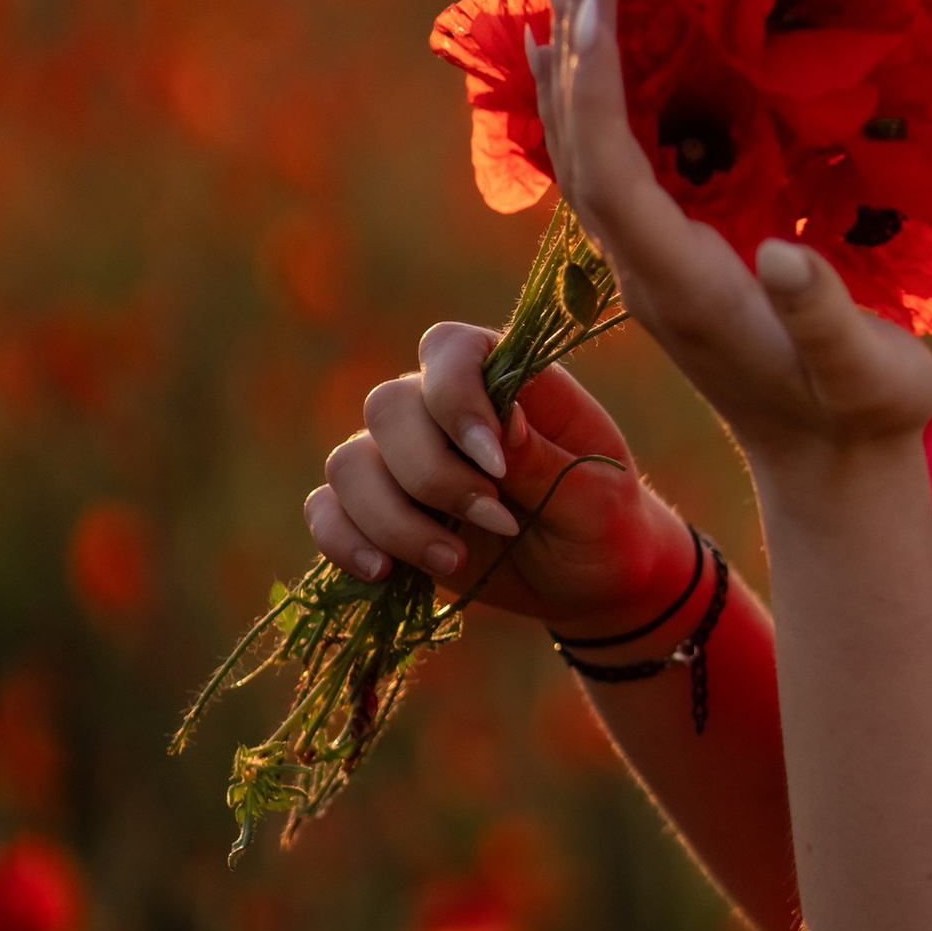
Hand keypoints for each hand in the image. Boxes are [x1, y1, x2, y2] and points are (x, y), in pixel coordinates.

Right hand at [306, 327, 674, 634]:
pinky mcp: (380, 512)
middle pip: (388, 407)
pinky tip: (384, 572)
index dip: (456, 398)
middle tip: (495, 522)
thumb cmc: (604, 522)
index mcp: (506, 380)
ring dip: (392, 517)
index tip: (496, 463)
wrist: (590, 582)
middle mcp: (442, 409)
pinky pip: (327, 509)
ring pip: (349, 462)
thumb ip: (543, 460)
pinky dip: (343, 539)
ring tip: (454, 558)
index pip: (449, 348)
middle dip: (432, 475)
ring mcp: (404, 459)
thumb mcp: (595, 497)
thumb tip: (498, 424)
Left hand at [531, 0, 931, 491]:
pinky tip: (600, 74)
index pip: (612, 178)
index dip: (594, 91)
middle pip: (581, 160)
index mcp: (685, 289)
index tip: (593, 5)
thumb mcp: (863, 375)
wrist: (832, 470)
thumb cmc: (861, 415)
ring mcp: (653, 272)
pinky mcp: (670, 267)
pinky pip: (614, 178)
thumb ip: (823, 318)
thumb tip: (781, 257)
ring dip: (573, 80)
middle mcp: (649, 276)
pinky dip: (597, 113)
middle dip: (573, 59)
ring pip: (586, 167)